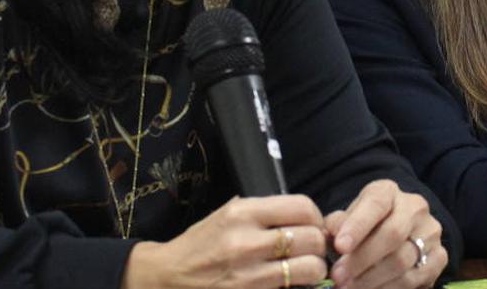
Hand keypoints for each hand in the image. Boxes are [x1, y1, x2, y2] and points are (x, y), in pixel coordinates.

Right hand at [121, 194, 328, 288]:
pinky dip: (298, 287)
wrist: (168, 278)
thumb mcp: (225, 215)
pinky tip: (289, 284)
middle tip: (311, 249)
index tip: (312, 225)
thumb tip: (302, 214)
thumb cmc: (199, 244)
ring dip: (313, 270)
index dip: (315, 217)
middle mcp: (247, 242)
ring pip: (310, 269)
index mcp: (242, 213)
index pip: (302, 207)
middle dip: (318, 244)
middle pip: (312, 238)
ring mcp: (250, 276)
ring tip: (304, 269)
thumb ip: (262, 211)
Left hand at [324, 179, 447, 288]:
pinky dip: (389, 288)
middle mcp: (414, 207)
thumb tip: (328, 237)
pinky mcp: (439, 257)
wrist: (396, 233)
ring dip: (372, 279)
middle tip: (338, 276)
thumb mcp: (348, 218)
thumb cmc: (363, 225)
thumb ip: (337, 225)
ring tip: (348, 288)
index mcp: (388, 191)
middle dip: (362, 259)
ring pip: (402, 260)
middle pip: (392, 234)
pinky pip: (414, 278)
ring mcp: (430, 232)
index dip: (357, 225)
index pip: (375, 204)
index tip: (339, 246)